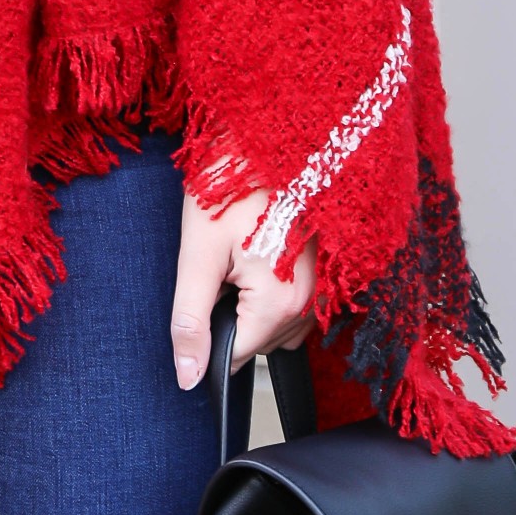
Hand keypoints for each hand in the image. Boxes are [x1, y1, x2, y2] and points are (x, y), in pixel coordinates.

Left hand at [169, 186, 316, 390]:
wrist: (265, 138)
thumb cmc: (229, 186)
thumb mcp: (198, 254)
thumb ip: (190, 320)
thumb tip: (188, 376)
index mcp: (280, 302)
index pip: (237, 355)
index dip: (210, 330)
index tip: (206, 288)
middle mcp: (312, 301)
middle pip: (260, 342)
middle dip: (233, 313)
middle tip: (224, 263)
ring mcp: (324, 286)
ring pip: (278, 327)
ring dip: (254, 304)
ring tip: (243, 253)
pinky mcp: (327, 271)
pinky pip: (295, 304)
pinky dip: (273, 290)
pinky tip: (261, 253)